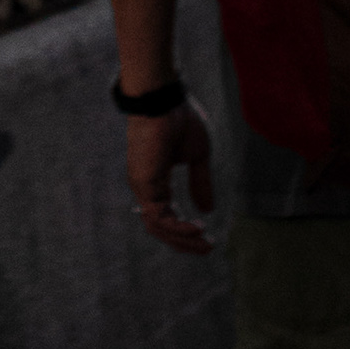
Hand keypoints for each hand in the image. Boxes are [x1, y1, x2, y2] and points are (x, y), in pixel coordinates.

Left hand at [120, 100, 214, 256]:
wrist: (164, 99)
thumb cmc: (179, 119)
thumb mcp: (197, 157)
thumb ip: (200, 183)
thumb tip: (207, 210)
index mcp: (155, 180)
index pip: (166, 215)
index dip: (185, 230)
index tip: (207, 237)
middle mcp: (145, 186)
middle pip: (160, 227)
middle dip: (184, 242)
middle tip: (207, 249)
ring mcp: (142, 186)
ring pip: (158, 226)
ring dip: (182, 239)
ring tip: (205, 243)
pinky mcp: (144, 183)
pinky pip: (159, 216)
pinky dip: (178, 227)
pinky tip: (197, 228)